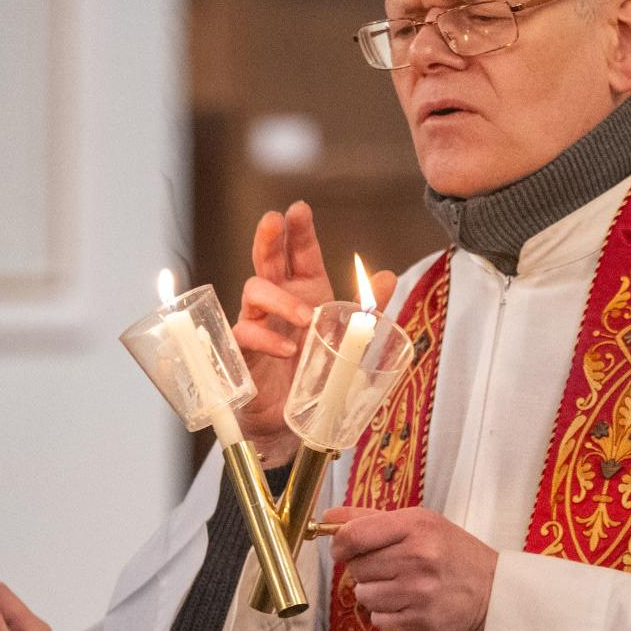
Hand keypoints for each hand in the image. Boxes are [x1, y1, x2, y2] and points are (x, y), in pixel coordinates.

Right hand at [233, 202, 398, 466]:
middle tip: (273, 220)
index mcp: (306, 292)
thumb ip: (367, 310)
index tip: (299, 209)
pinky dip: (268, 339)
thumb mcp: (348, 341)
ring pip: (254, 290)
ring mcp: (258, 323)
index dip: (299, 231)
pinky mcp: (243, 350)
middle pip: (267, 260)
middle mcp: (279, 302)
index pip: (300, 254)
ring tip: (306, 317)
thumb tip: (386, 276)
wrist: (292, 421)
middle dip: (269, 238)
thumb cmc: (316, 375)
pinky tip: (289, 349)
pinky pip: (246, 333)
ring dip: (280, 298)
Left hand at [323, 506, 497, 630]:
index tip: (342, 550)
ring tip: (401, 587)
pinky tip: (408, 605)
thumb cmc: (452, 553)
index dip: (340, 545)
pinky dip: (388, 615)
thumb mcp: (420, 522)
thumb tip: (327, 518)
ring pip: (364, 596)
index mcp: (416, 527)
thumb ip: (370, 519)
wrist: (494, 591)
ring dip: (375, 594)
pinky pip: (379, 621)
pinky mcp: (422, 623)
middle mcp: (418, 559)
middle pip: (357, 568)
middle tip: (391, 568)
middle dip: (366, 569)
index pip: (353, 536)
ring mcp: (420, 594)